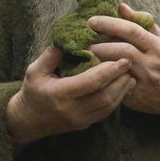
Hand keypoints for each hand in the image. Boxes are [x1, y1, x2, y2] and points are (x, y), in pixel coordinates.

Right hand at [6, 46, 135, 144]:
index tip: (123, 59)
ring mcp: (81, 119)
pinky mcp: (85, 124)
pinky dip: (117, 100)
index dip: (109, 71)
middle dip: (121, 80)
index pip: (91, 82)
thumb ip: (51, 54)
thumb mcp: (34, 70)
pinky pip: (106, 113)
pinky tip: (123, 88)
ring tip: (131, 75)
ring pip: (109, 106)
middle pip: (105, 96)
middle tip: (132, 64)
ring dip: (123, 91)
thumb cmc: (32, 91)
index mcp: (60, 94)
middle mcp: (73, 109)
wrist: (28, 121)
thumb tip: (68, 36)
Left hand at [88, 3, 159, 144]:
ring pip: (116, 68)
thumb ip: (142, 23)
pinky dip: (104, 78)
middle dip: (99, 45)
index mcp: (158, 46)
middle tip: (84, 43)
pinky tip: (94, 74)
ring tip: (86, 56)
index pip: (131, 30)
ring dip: (98, 61)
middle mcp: (153, 63)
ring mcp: (144, 82)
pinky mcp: (137, 98)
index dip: (110, 24)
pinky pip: (115, 86)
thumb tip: (121, 6)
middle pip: (121, 50)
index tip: (91, 21)